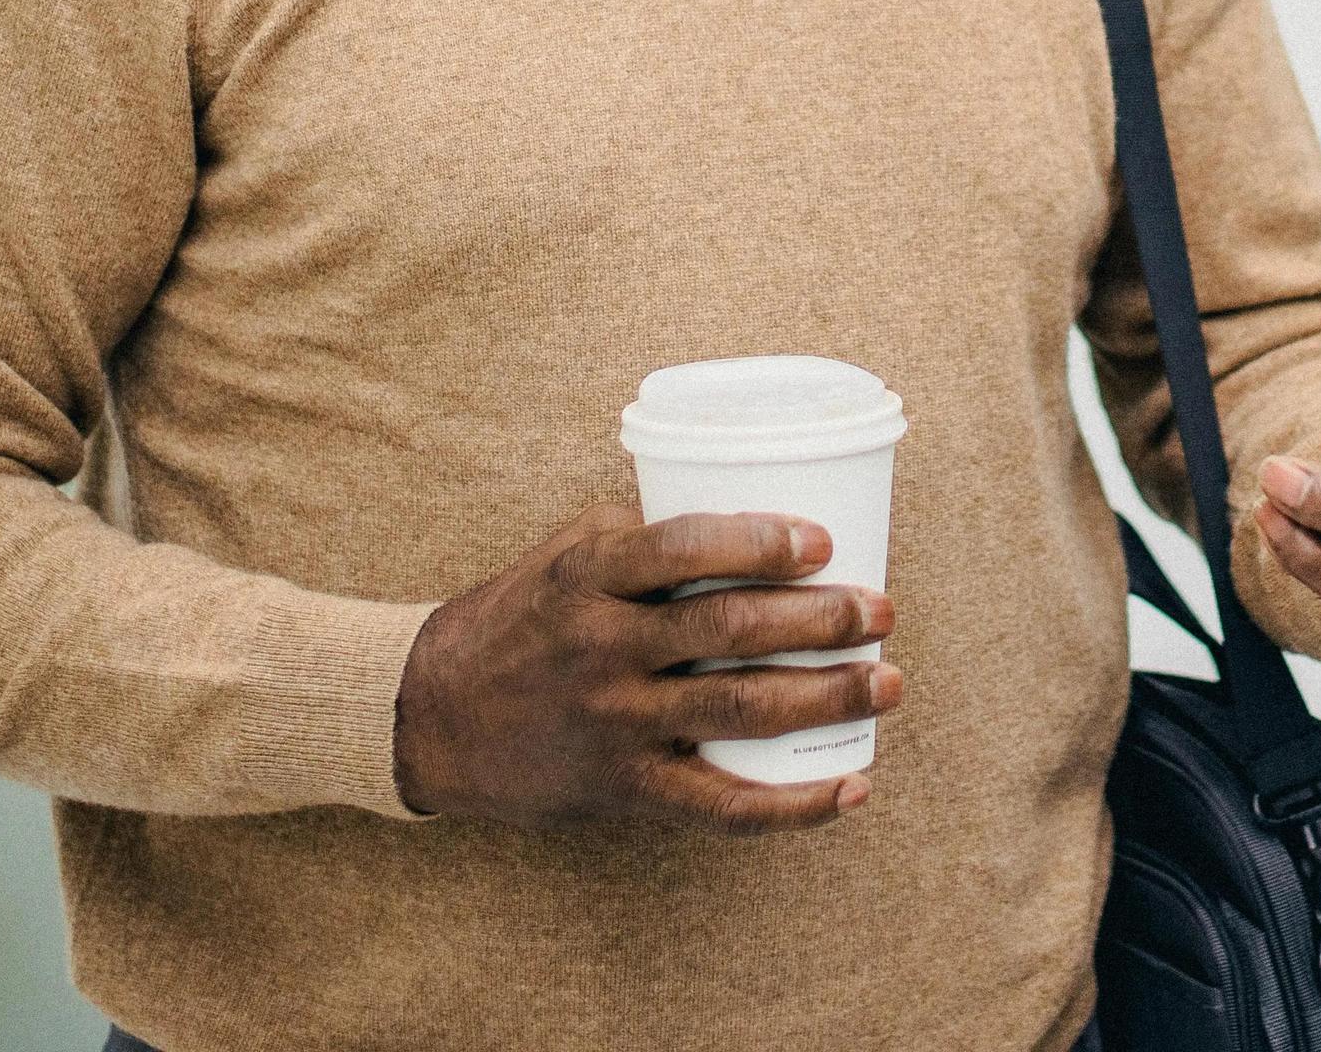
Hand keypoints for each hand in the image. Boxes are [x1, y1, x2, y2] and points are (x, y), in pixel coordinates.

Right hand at [392, 499, 898, 831]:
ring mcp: (615, 724)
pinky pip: (721, 807)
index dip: (761, 541)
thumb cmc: (519, 618)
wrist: (432, 718)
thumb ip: (646, 534)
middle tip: (880, 612)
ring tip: (888, 683)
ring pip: (740, 711)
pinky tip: (851, 788)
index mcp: (589, 577)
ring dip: (829, 698)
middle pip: (729, 631)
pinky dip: (795, 805)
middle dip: (822, 622)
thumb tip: (751, 512)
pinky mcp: (624, 789)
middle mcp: (602, 649)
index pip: (683, 547)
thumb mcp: (565, 553)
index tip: (823, 542)